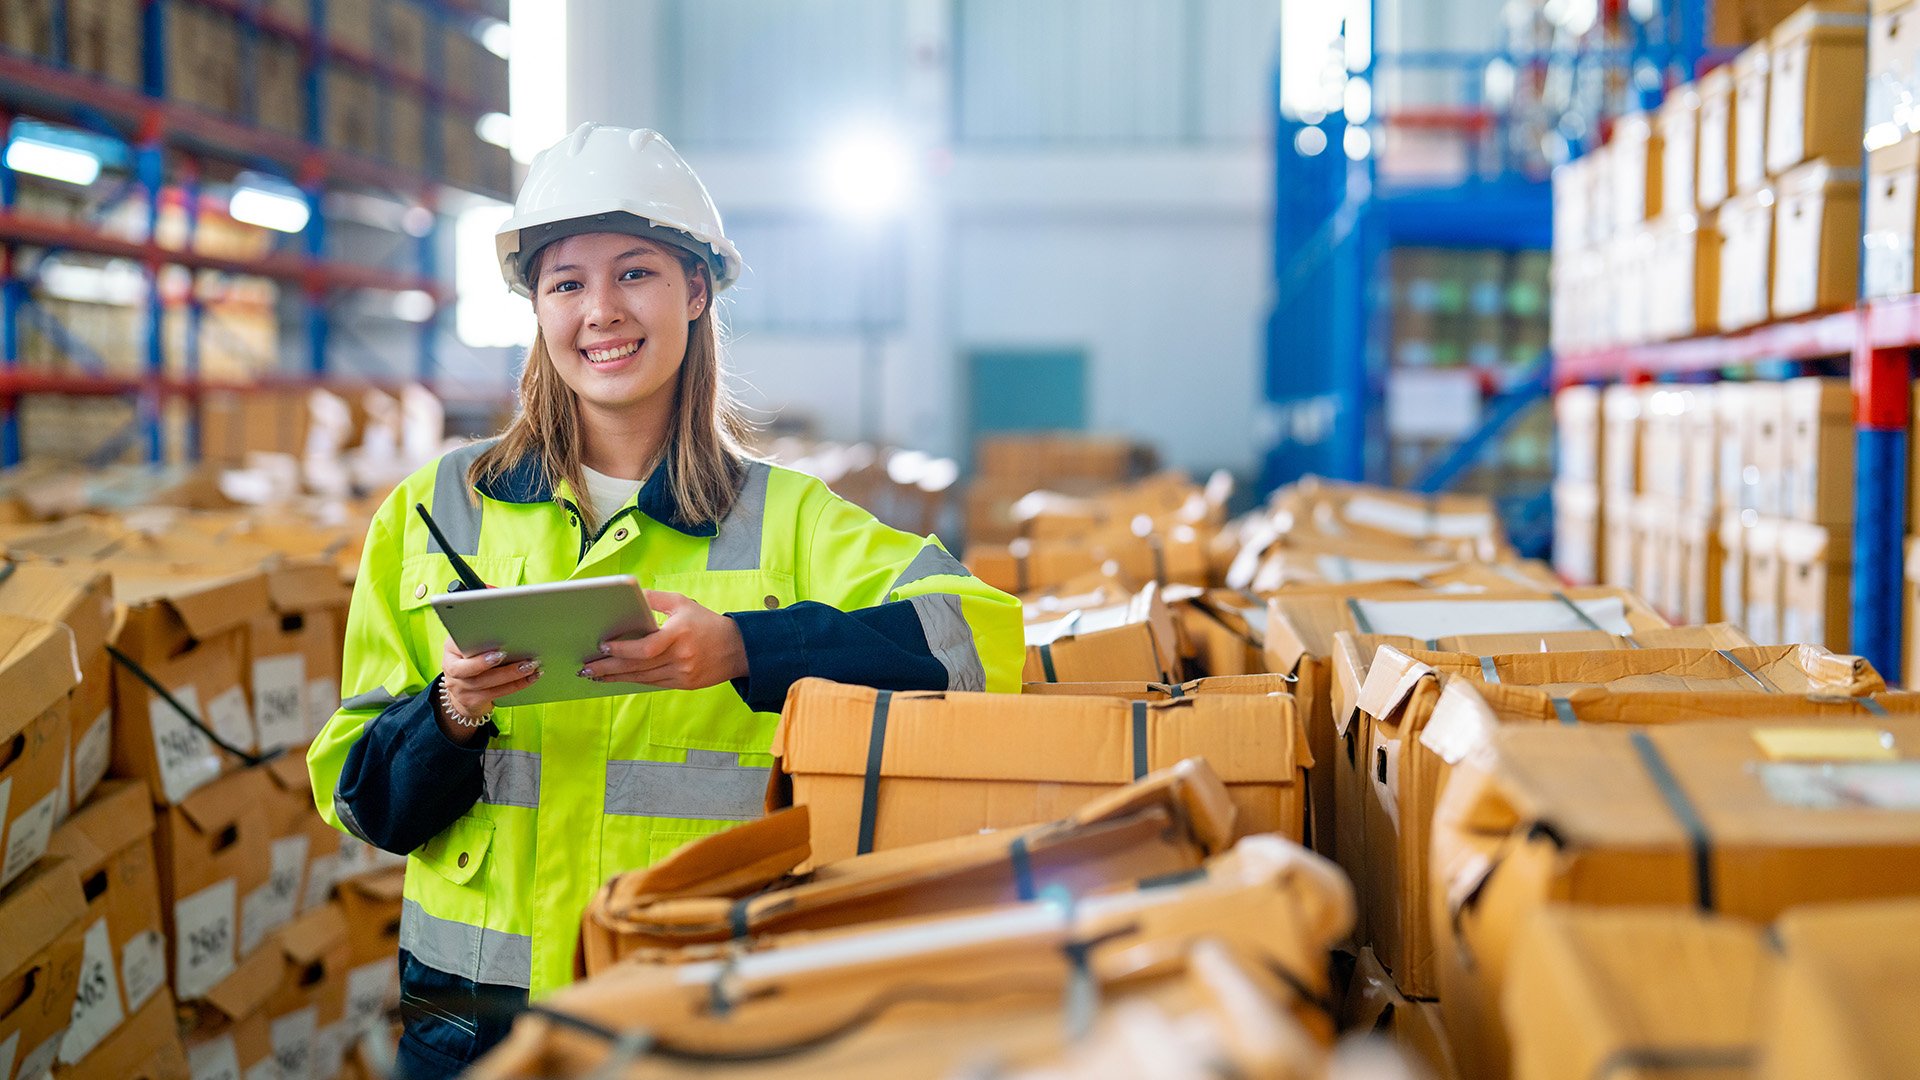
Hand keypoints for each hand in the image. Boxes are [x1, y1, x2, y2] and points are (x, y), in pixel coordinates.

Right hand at [437, 637, 540, 742]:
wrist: (464, 693)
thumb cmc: (474, 661)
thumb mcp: (472, 647)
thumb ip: (483, 639)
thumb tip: (512, 631)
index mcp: (451, 648)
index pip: (456, 642)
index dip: (471, 643)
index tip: (492, 644)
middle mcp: (450, 668)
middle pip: (468, 668)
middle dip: (487, 663)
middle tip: (508, 655)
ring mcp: (459, 687)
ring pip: (484, 682)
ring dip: (511, 674)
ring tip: (530, 665)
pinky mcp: (471, 701)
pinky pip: (495, 694)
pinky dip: (516, 685)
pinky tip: (531, 678)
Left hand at [579, 590, 747, 690]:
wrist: (738, 649)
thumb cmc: (707, 622)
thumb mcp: (683, 603)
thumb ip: (655, 598)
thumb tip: (629, 593)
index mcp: (679, 634)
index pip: (645, 648)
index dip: (622, 649)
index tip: (602, 646)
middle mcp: (680, 657)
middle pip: (637, 666)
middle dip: (608, 667)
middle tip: (585, 668)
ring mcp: (682, 674)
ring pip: (642, 678)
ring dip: (616, 677)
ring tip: (594, 675)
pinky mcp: (684, 684)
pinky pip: (653, 684)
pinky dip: (633, 680)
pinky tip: (618, 678)